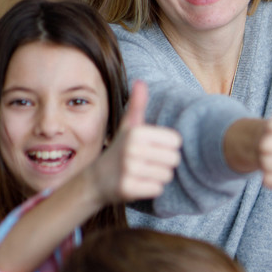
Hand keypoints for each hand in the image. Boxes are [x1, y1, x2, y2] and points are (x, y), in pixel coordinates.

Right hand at [91, 80, 181, 203]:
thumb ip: (137, 105)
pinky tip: (137, 184)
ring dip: (157, 176)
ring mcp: (129, 170)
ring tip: (141, 172)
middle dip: (163, 163)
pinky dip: (150, 189)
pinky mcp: (128, 188)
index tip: (151, 148)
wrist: (95, 179)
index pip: (176, 142)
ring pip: (167, 175)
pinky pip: (158, 189)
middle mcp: (132, 149)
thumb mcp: (128, 126)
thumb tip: (140, 81)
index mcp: (137, 132)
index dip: (166, 147)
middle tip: (145, 162)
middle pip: (174, 159)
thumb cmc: (119, 149)